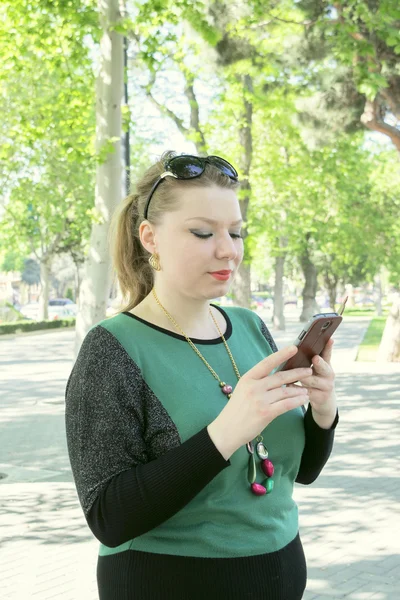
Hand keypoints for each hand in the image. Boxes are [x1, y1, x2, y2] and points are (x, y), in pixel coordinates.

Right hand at [207, 345, 310, 459]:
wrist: (226, 430)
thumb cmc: (235, 410)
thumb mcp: (243, 390)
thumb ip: (258, 383)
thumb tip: (278, 377)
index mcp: (247, 378)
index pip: (267, 363)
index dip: (281, 354)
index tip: (293, 348)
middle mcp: (254, 387)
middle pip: (280, 377)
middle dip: (297, 373)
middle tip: (309, 370)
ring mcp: (260, 400)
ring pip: (285, 391)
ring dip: (299, 390)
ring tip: (307, 389)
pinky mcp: (266, 413)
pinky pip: (286, 404)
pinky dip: (297, 401)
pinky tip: (304, 400)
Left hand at [299, 338, 337, 424]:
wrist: (324, 400)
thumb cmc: (317, 378)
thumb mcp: (319, 368)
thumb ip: (316, 356)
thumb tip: (307, 342)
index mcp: (327, 364)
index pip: (328, 353)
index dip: (329, 347)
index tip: (329, 339)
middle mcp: (329, 375)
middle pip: (324, 368)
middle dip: (319, 363)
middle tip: (315, 358)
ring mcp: (325, 387)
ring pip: (312, 381)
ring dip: (303, 376)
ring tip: (294, 372)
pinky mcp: (319, 398)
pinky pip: (305, 392)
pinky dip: (296, 388)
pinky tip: (288, 385)